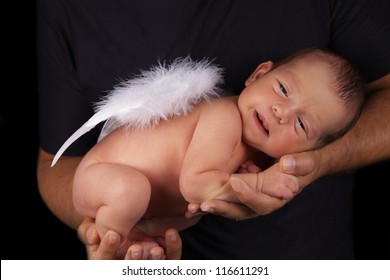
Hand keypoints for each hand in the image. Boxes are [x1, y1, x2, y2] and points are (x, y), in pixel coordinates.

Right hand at [77, 218, 181, 259]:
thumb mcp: (92, 224)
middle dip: (133, 262)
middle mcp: (125, 265)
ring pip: (151, 269)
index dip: (107, 249)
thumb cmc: (105, 223)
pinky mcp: (163, 255)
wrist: (124, 215)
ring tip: (156, 250)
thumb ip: (89, 229)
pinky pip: (171, 256)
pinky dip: (173, 247)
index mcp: (105, 259)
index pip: (103, 260)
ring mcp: (145, 261)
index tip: (113, 235)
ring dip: (154, 261)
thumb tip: (94, 235)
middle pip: (129, 271)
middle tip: (136, 249)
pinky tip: (171, 234)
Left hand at [197, 150, 320, 219]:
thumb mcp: (310, 160)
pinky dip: (214, 203)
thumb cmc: (306, 161)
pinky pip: (228, 202)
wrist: (303, 164)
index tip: (233, 182)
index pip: (263, 201)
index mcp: (279, 196)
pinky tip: (195, 206)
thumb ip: (303, 163)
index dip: (248, 194)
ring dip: (215, 209)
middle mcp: (265, 202)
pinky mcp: (245, 195)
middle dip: (224, 208)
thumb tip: (287, 163)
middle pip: (243, 211)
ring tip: (194, 208)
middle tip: (205, 204)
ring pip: (232, 209)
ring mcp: (253, 201)